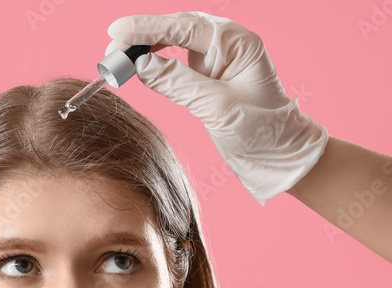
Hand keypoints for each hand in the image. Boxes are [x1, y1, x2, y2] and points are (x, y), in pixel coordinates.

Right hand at [104, 11, 328, 205]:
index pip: (184, 26)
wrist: (280, 156)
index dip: (148, 28)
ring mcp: (218, 58)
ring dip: (145, 48)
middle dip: (141, 36)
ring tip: (118, 60)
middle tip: (111, 51)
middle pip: (176, 27)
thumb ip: (177, 83)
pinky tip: (139, 65)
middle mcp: (228, 44)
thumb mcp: (216, 109)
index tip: (117, 32)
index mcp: (237, 43)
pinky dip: (155, 61)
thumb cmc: (262, 132)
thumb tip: (140, 65)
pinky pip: (175, 59)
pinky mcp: (208, 76)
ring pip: (174, 40)